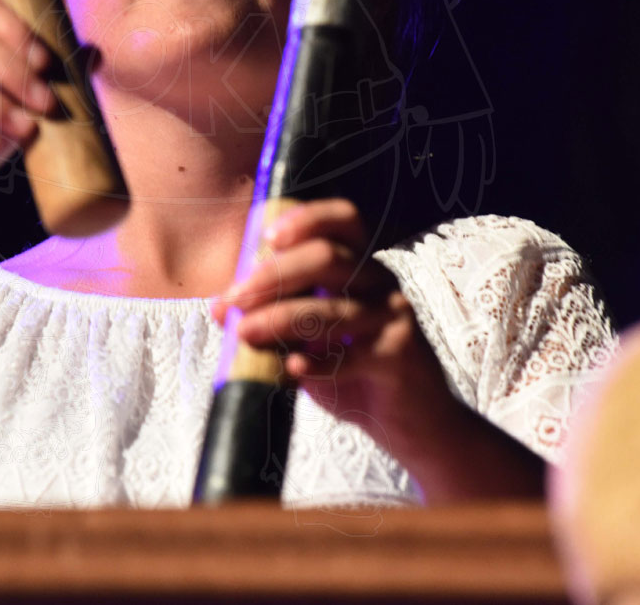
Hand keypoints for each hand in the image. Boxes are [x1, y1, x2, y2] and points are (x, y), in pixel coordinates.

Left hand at [208, 199, 454, 445]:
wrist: (417, 422)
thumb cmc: (357, 371)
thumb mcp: (313, 338)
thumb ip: (276, 316)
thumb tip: (222, 308)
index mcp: (361, 265)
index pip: (343, 219)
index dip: (306, 217)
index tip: (266, 238)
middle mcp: (380, 282)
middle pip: (328, 258)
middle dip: (274, 275)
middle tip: (234, 299)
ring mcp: (392, 317)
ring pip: (332, 309)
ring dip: (280, 319)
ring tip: (244, 334)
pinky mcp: (398, 356)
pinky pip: (350, 356)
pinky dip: (315, 362)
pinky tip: (290, 368)